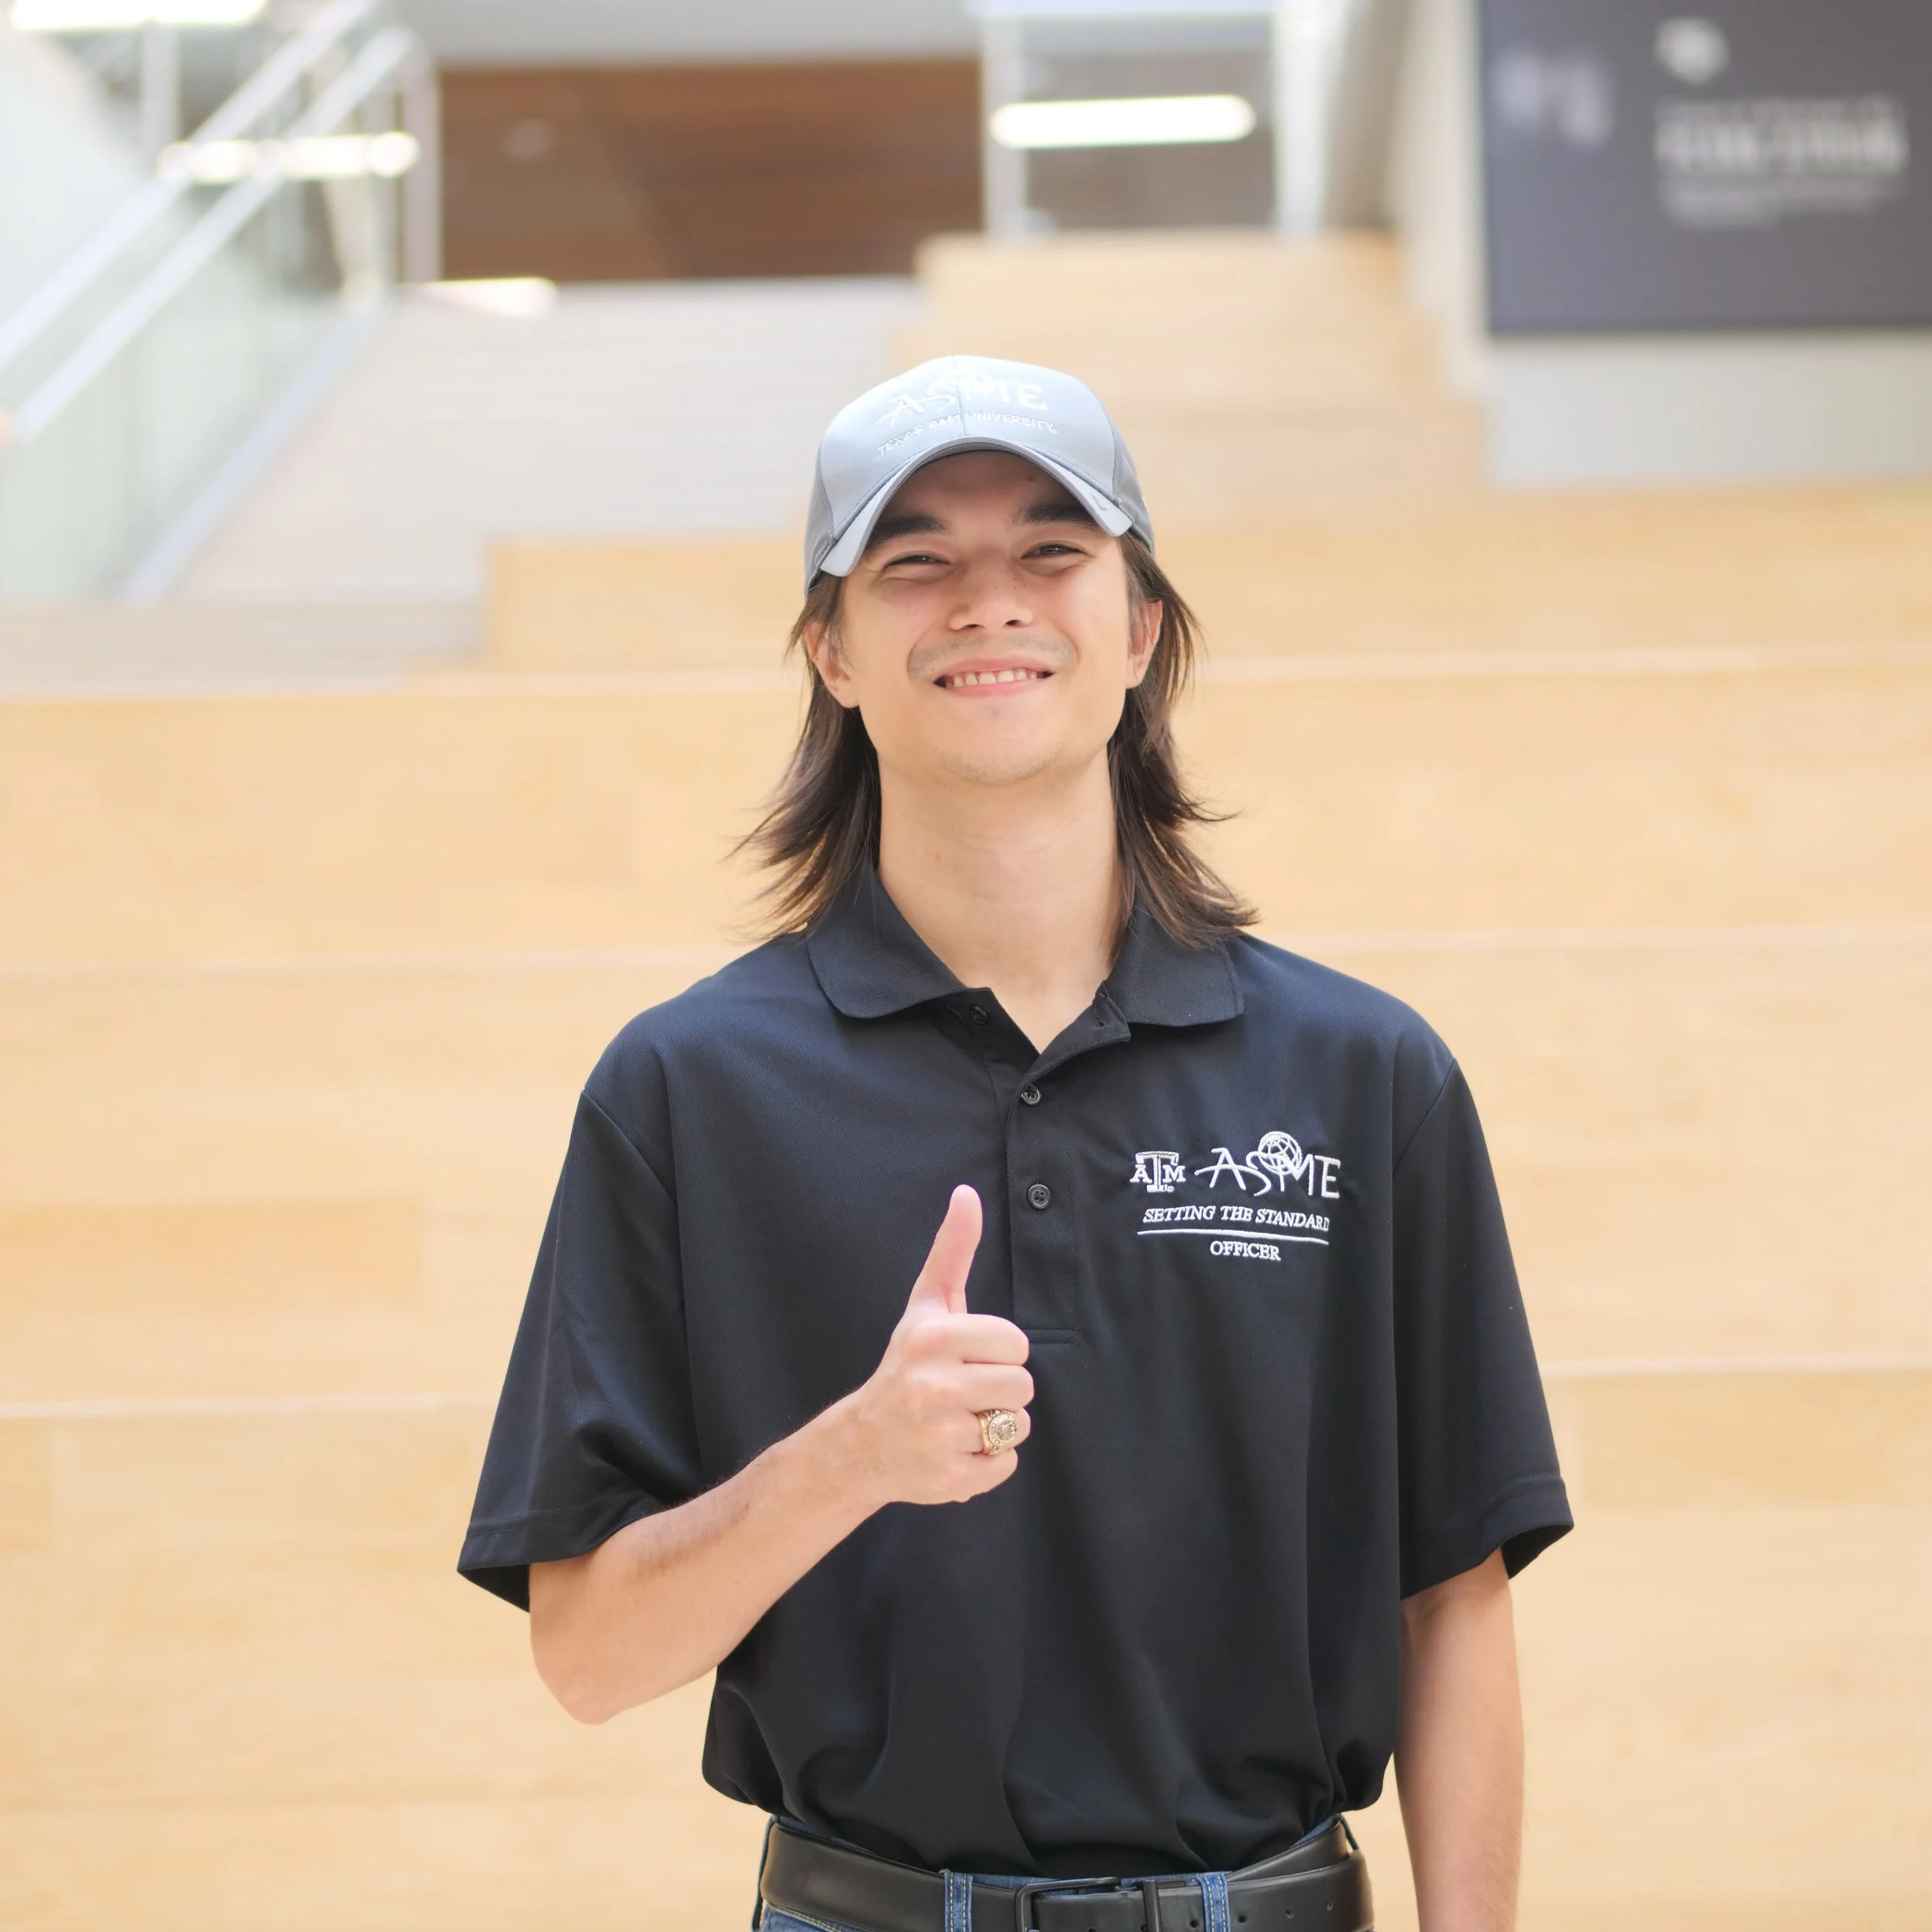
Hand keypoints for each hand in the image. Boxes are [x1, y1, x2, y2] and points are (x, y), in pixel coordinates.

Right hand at [836, 1185, 1032, 1507]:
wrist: (861, 1444)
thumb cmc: (905, 1365)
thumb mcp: (926, 1306)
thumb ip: (952, 1250)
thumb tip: (967, 1193)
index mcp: (936, 1339)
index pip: (1017, 1344)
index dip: (1000, 1352)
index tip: (970, 1357)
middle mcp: (935, 1387)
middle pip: (1022, 1386)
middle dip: (1000, 1390)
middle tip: (964, 1392)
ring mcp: (941, 1436)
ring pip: (1018, 1425)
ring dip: (997, 1425)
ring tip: (960, 1420)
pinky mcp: (951, 1479)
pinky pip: (1006, 1466)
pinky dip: (988, 1462)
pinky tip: (955, 1449)